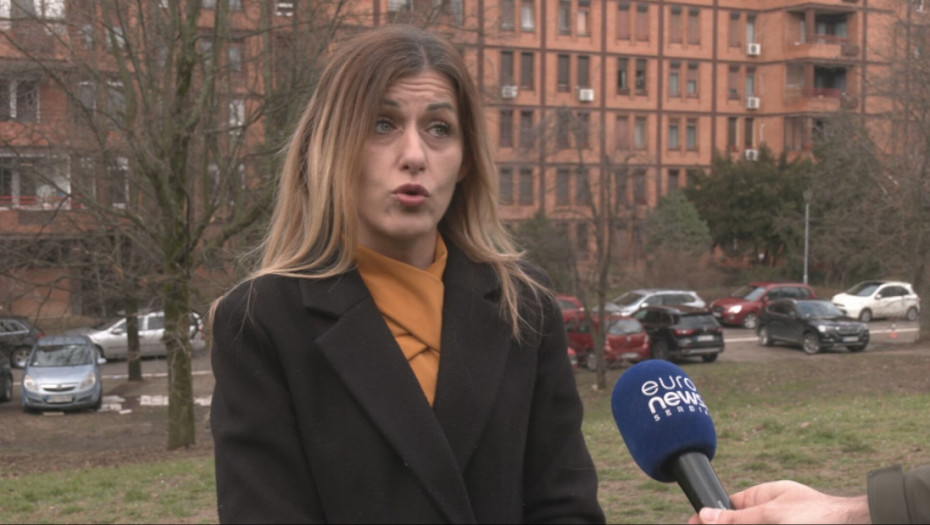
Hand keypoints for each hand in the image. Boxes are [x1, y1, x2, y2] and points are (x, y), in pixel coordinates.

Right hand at [687, 480, 870, 523]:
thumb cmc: (821, 517)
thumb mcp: (773, 516)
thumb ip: (739, 518)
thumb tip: (706, 514)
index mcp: (767, 497)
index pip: (730, 506)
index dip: (710, 516)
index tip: (692, 523)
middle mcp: (772, 514)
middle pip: (738, 522)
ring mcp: (780, 524)